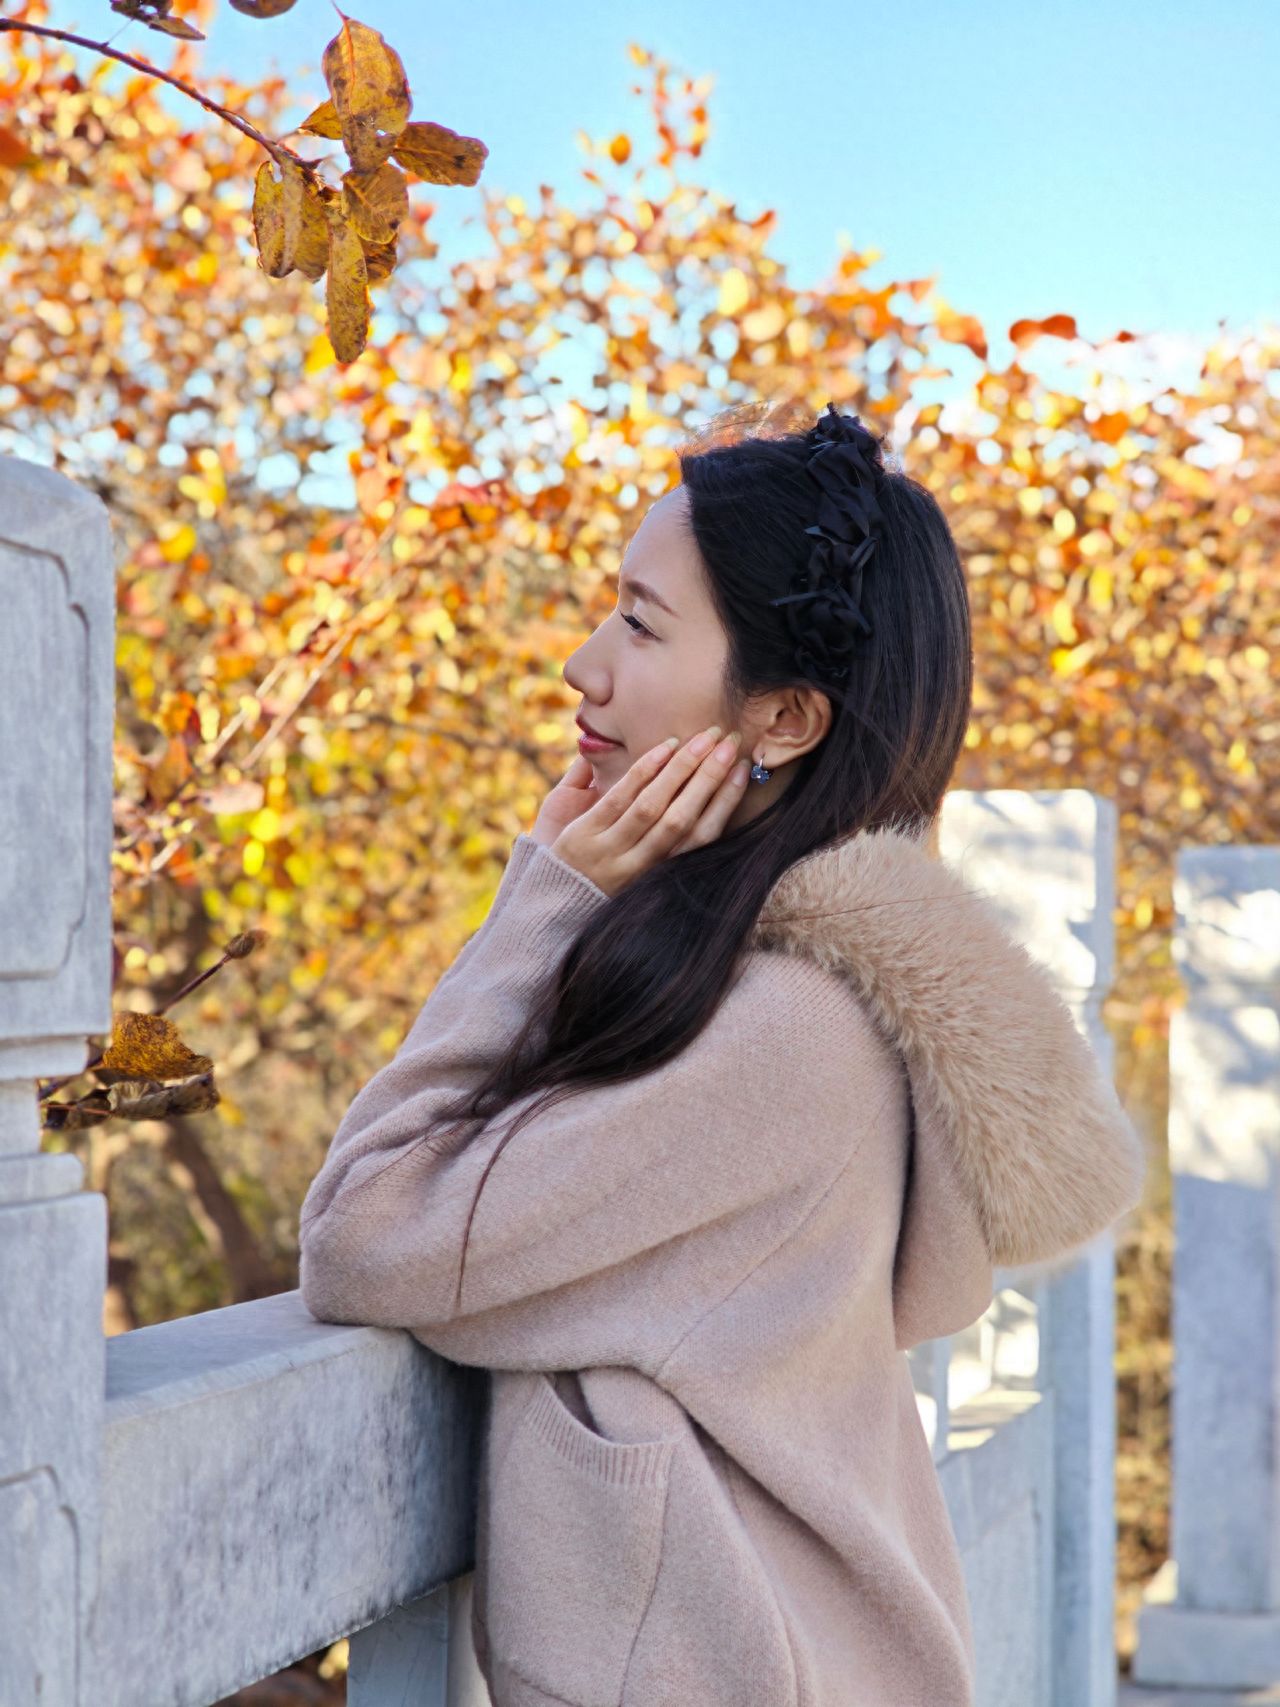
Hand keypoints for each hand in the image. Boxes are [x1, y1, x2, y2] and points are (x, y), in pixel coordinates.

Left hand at [544, 725, 747, 897]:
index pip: (703, 836)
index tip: (745, 771)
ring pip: (654, 807)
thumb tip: (706, 799)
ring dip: (682, 769)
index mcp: (661, 872)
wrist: (553, 908)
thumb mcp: (641, 869)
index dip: (726, 802)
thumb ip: (668, 839)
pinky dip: (644, 772)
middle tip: (730, 743)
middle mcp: (641, 865)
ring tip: (703, 738)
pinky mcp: (585, 836)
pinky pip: (620, 799)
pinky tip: (665, 748)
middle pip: (683, 819)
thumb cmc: (604, 882)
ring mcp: (612, 850)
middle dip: (710, 778)